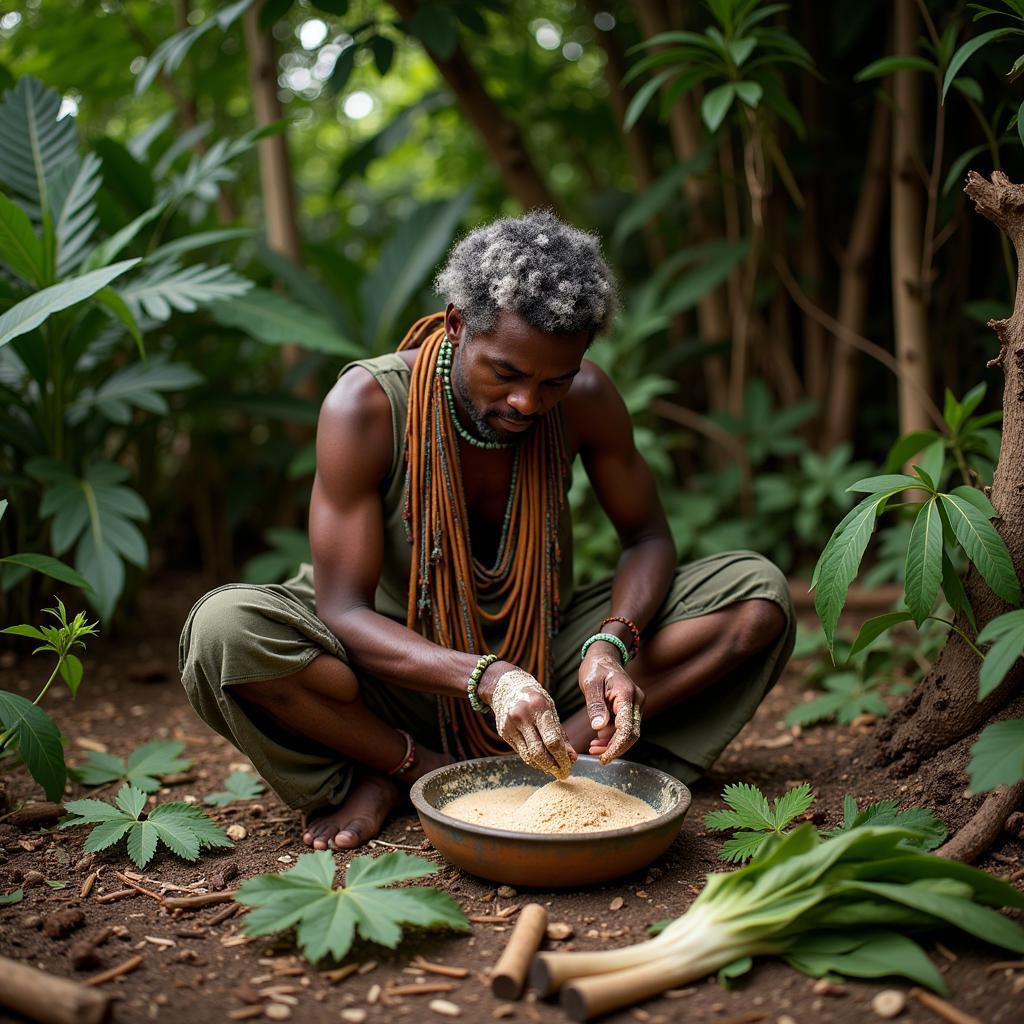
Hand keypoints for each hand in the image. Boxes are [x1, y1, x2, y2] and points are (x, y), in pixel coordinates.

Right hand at [483, 666, 575, 778]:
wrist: (507, 686)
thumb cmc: (535, 699)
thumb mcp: (551, 710)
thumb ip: (561, 734)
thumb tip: (572, 757)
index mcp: (539, 707)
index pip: (552, 740)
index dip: (562, 757)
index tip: (570, 767)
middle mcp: (523, 716)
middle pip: (539, 751)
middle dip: (553, 766)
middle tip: (563, 774)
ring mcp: (511, 725)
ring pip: (529, 755)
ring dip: (543, 766)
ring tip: (554, 770)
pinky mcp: (504, 733)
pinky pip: (521, 753)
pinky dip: (533, 761)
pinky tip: (542, 764)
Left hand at [578, 646, 643, 764]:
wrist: (604, 655)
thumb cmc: (595, 667)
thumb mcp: (590, 683)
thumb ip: (595, 705)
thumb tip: (599, 728)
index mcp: (626, 694)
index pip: (627, 727)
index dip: (617, 746)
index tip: (604, 757)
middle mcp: (636, 701)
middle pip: (632, 734)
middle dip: (615, 748)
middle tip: (595, 755)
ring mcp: (635, 705)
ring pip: (629, 732)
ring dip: (613, 743)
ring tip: (593, 748)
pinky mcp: (630, 708)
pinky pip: (625, 726)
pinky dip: (613, 736)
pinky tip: (598, 740)